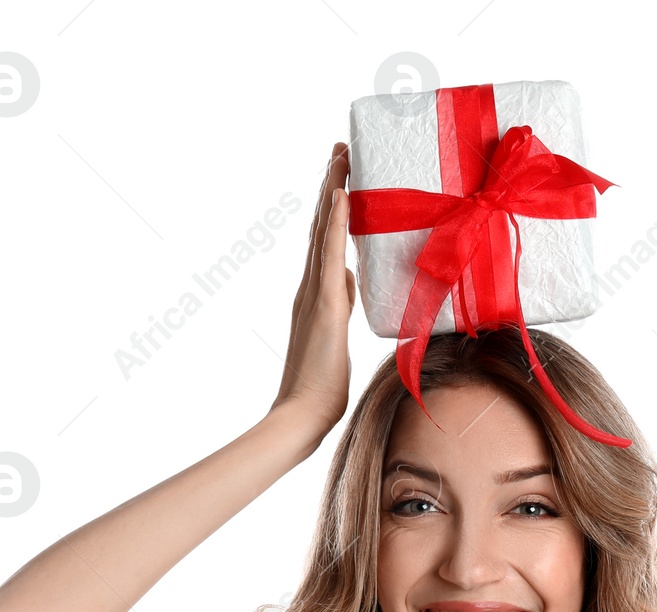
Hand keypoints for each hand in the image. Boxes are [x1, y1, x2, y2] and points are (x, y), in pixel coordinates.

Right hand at [269, 141, 355, 438]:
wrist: (302, 416)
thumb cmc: (322, 389)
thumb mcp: (339, 336)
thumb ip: (344, 307)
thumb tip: (354, 283)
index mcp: (319, 295)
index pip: (328, 241)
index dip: (335, 208)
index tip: (345, 179)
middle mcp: (311, 287)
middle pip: (322, 226)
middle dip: (332, 185)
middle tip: (341, 149)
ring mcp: (315, 294)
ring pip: (324, 231)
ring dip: (333, 191)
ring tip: (342, 156)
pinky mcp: (324, 305)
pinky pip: (331, 256)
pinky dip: (335, 224)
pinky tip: (342, 196)